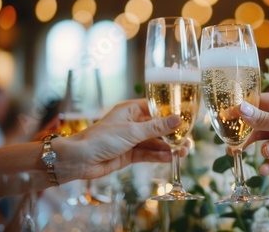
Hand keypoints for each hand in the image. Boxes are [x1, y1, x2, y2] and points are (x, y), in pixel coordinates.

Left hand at [58, 99, 183, 180]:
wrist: (80, 160)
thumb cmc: (101, 138)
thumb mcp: (132, 131)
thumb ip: (156, 127)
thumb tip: (178, 119)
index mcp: (131, 110)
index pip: (156, 108)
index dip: (172, 113)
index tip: (187, 117)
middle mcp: (133, 123)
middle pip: (158, 127)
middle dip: (173, 134)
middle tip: (188, 140)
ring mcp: (132, 139)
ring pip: (155, 142)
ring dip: (169, 147)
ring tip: (184, 151)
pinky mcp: (130, 154)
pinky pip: (149, 153)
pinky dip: (160, 156)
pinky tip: (172, 157)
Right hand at [240, 92, 268, 178]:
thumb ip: (264, 118)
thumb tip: (240, 108)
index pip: (260, 103)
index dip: (243, 110)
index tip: (225, 118)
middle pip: (259, 125)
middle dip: (247, 135)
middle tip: (232, 144)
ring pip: (264, 143)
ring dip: (263, 150)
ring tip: (268, 154)